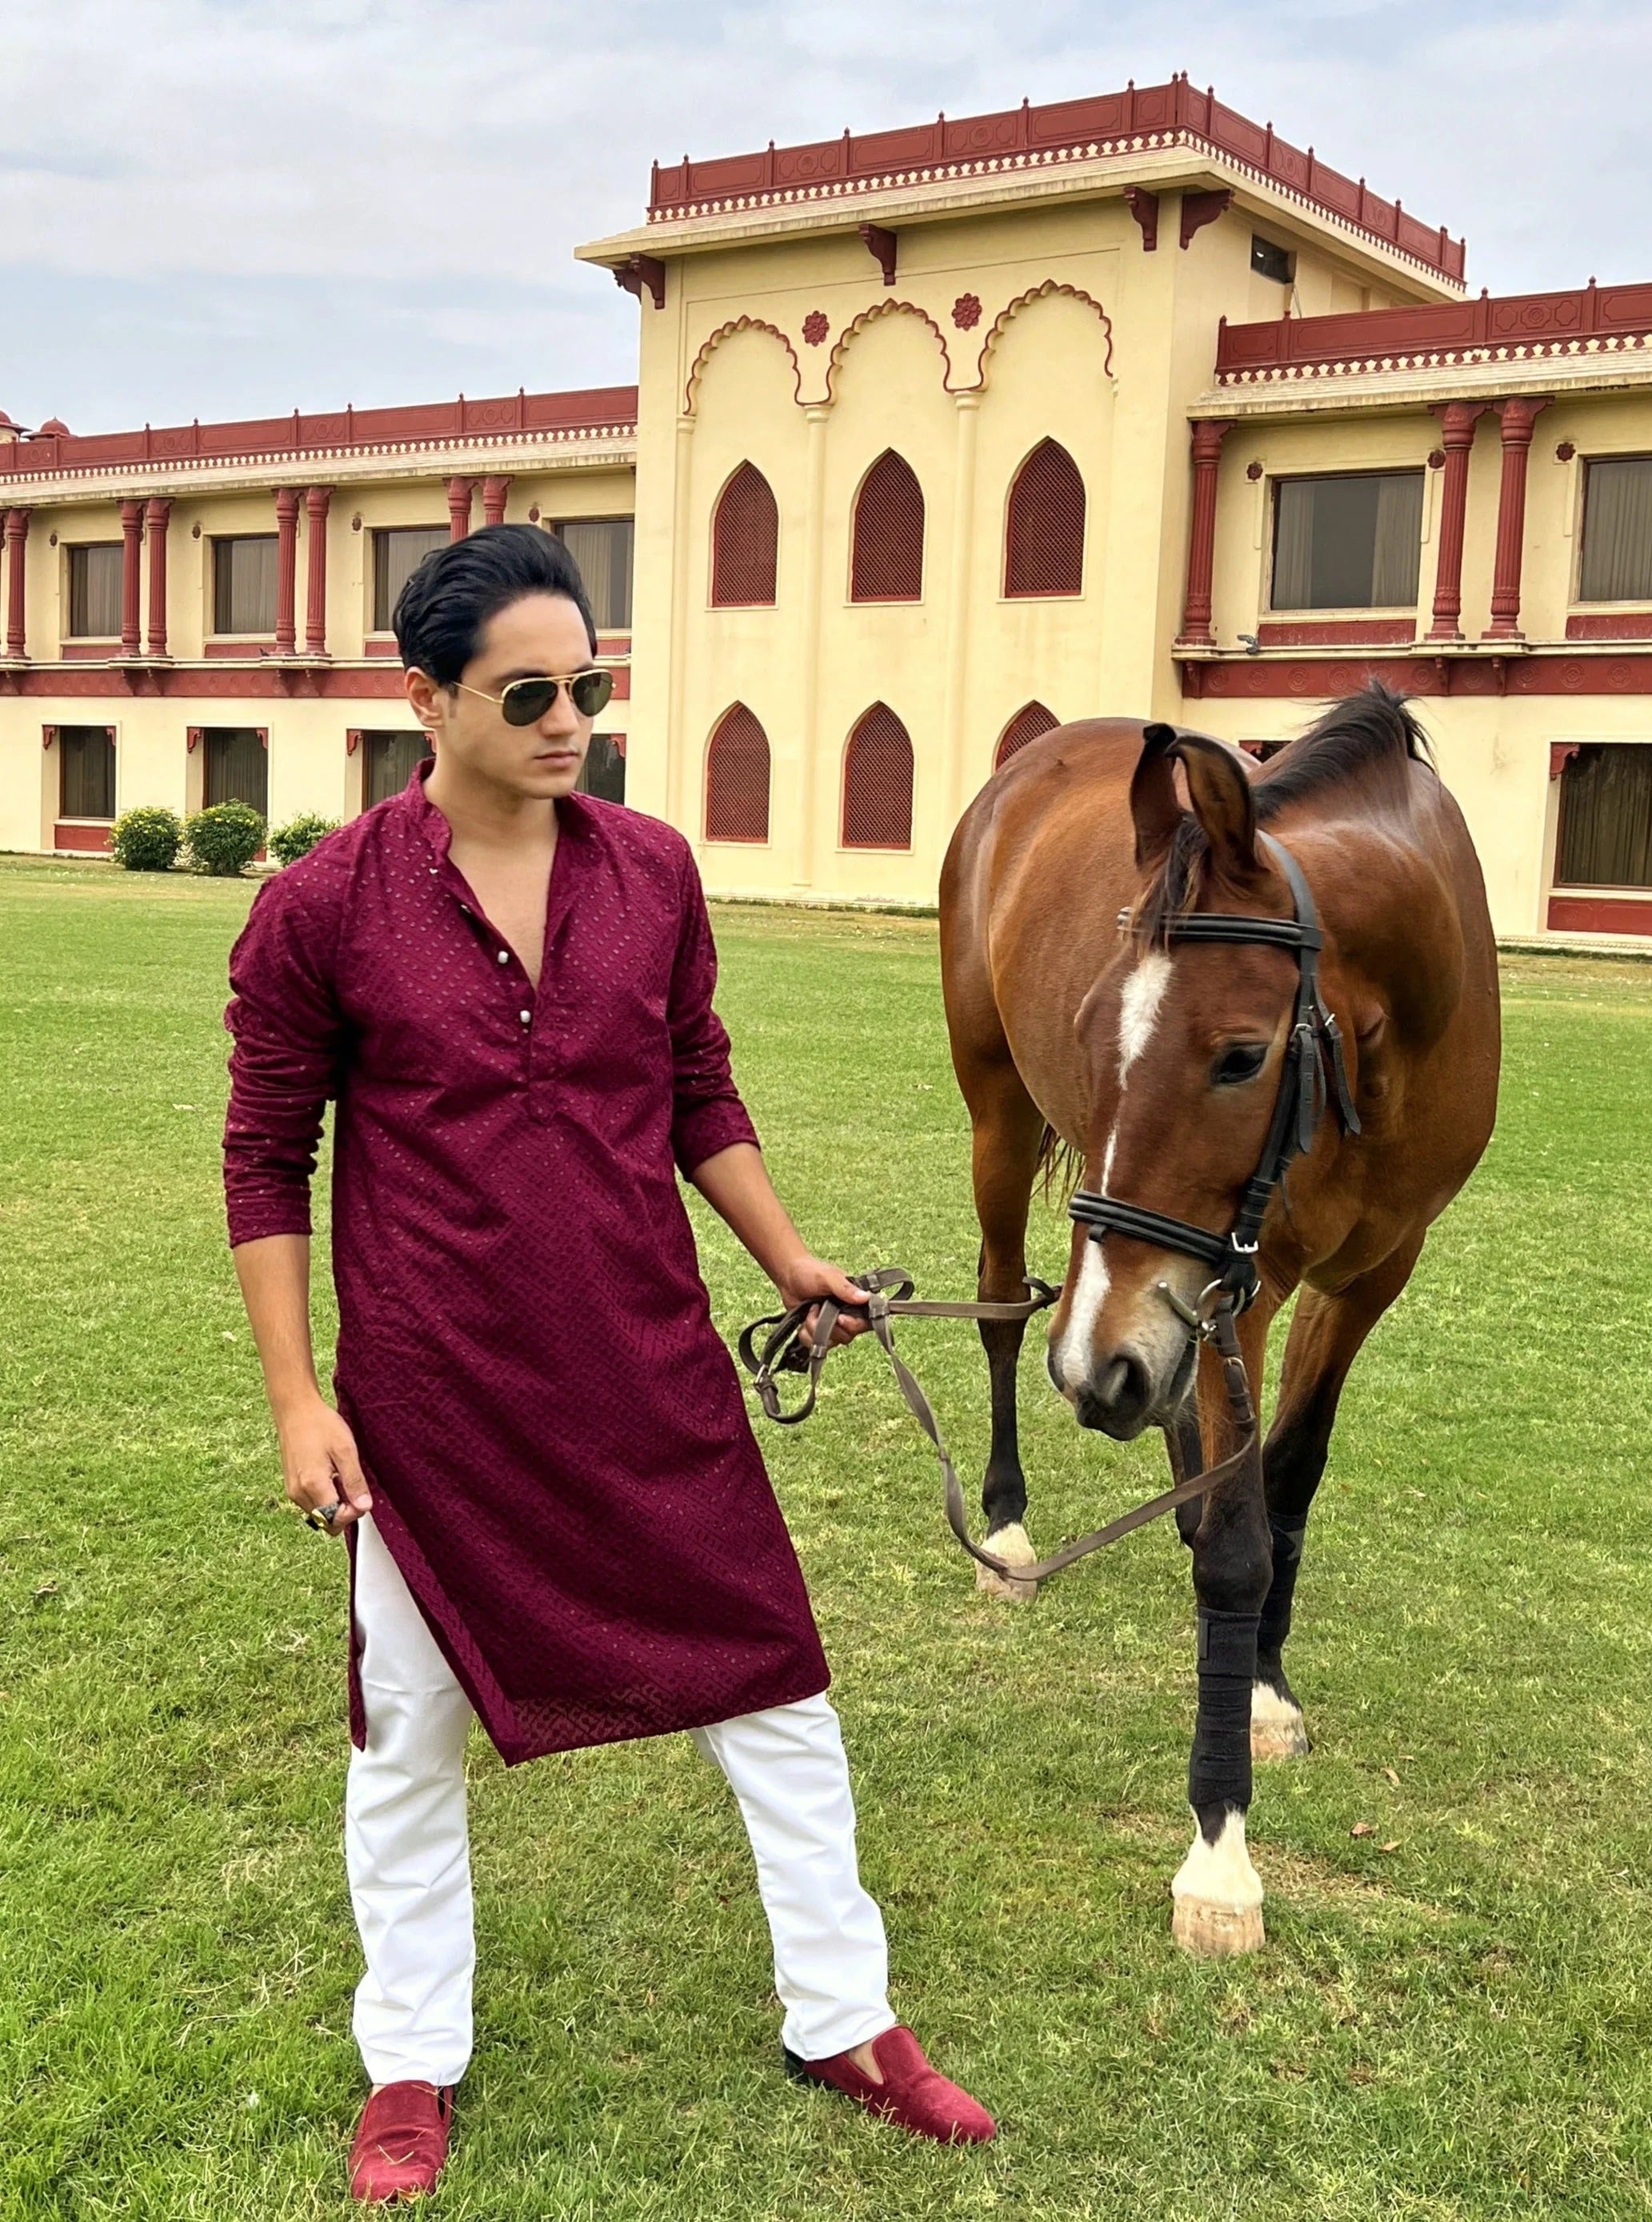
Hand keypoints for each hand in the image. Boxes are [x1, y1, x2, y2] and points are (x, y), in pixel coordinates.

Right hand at [276, 1394, 372, 1534]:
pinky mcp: (291, 1486)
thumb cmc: (320, 1425)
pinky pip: (311, 1503)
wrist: (296, 1410)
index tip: (361, 1495)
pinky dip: (324, 1497)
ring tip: (340, 1476)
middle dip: (344, 1511)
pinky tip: (330, 1475)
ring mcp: (292, 1491)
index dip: (353, 1512)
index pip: (335, 1520)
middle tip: (353, 1485)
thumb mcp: (345, 1450)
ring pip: (319, 1514)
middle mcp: (298, 1493)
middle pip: (326, 1521)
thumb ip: (354, 1481)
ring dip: (334, 1504)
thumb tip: (364, 1506)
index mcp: (312, 1485)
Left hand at [775, 1255, 869, 1350]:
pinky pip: (816, 1345)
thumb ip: (845, 1289)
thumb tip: (865, 1297)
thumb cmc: (809, 1271)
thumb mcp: (828, 1277)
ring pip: (831, 1342)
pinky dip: (807, 1336)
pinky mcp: (817, 1331)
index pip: (865, 1321)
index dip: (854, 1325)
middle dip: (830, 1327)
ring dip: (815, 1330)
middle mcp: (845, 1314)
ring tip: (810, 1313)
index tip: (840, 1319)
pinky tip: (803, 1321)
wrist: (788, 1276)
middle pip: (847, 1336)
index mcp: (853, 1301)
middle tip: (818, 1311)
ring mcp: (831, 1325)